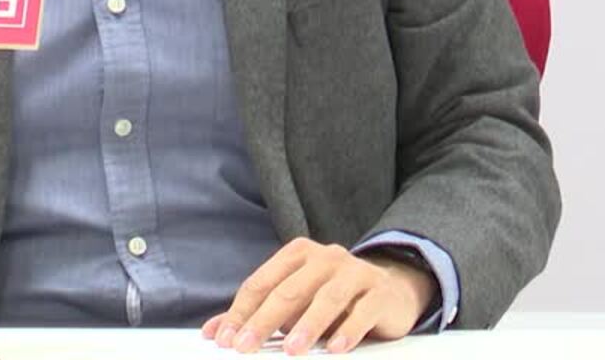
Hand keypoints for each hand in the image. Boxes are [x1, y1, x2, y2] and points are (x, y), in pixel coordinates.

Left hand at [202, 238, 436, 355]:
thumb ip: (257, 313)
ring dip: (308, 326)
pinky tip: (335, 349)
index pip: (262, 283)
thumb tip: (214, 332)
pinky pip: (362, 311)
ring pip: (327, 298)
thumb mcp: (294, 301)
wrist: (390, 291)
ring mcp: (355, 272)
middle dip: (264, 321)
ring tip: (291, 350)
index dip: (241, 312)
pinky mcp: (380, 292)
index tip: (224, 339)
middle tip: (246, 347)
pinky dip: (348, 330)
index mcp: (298, 254)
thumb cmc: (331, 297)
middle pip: (289, 290)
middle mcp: (326, 257)